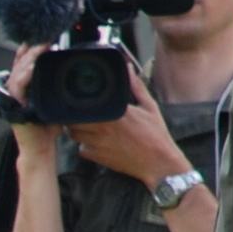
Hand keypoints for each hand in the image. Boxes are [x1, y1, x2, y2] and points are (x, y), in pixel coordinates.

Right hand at [5, 44, 60, 161]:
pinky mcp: (13, 104)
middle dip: (33, 46)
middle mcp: (17, 87)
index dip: (34, 45)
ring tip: (43, 45)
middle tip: (47, 33)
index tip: (48, 33)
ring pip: (19, 69)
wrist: (41, 148)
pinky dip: (26, 74)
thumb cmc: (49, 126)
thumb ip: (59, 84)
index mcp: (26, 83)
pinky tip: (34, 66)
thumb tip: (74, 69)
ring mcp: (13, 95)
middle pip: (22, 60)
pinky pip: (18, 85)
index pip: (26, 59)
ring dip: (31, 56)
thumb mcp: (57, 99)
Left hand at [72, 68, 185, 186]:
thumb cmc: (156, 134)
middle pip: (74, 119)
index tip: (81, 100)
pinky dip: (84, 146)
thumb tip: (129, 69)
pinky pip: (81, 150)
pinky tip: (94, 142)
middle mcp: (104, 127)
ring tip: (86, 126)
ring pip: (74, 134)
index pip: (86, 103)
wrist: (158, 162)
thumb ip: (135, 87)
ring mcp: (99, 143)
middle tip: (81, 113)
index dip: (80, 101)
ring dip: (77, 130)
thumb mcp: (149, 106)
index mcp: (116, 112)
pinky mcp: (99, 158)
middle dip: (74, 116)